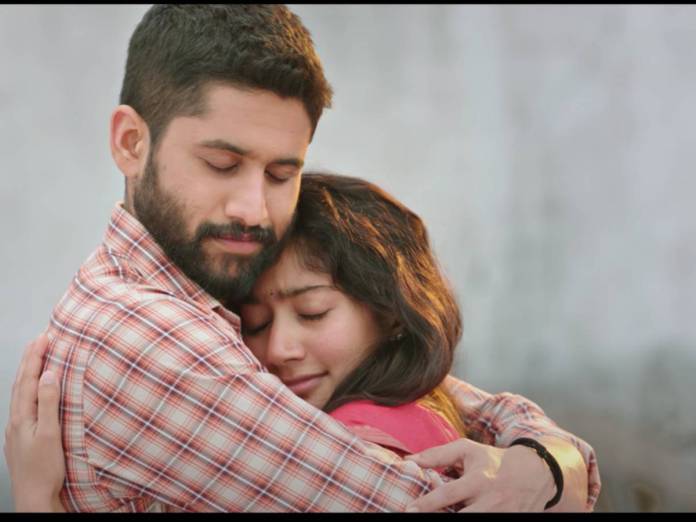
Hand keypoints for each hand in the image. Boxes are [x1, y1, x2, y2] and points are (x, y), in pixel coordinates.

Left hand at [4, 333, 65, 511]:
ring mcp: (17, 429)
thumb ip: (47, 403)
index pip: (28, 379)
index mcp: (22, 417)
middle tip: (41, 338)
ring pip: (21, 393)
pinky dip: (30, 388)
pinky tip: (36, 389)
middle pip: (21, 382)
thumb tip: (48, 374)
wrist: (34, 498)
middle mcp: (16, 420)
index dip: (36, 356)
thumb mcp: (49, 434)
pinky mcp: (23, 436)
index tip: (45, 336)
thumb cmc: (44, 470)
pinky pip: (25, 403)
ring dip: (30, 372)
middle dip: (31, 358)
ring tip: (38, 356)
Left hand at [404, 438, 555, 511]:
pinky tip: (459, 516)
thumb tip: (409, 460)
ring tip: (438, 518)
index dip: (427, 504)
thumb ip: (437, 455)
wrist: (534, 474)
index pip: (448, 494)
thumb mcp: (467, 450)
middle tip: (417, 519)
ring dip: (456, 521)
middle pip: (461, 518)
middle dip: (440, 520)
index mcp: (478, 480)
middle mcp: (490, 501)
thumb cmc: (492, 460)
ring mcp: (500, 515)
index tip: (409, 509)